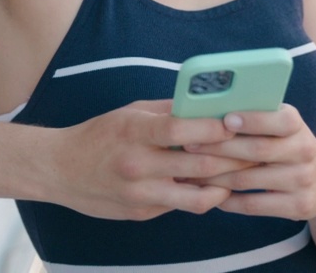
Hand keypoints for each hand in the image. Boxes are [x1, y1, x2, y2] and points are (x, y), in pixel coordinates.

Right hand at [47, 100, 253, 220]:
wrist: (59, 169)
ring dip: (224, 185)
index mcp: (134, 132)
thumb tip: (208, 102)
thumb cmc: (99, 135)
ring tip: (241, 176)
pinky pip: (180, 207)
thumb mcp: (129, 112)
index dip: (214, 127)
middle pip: (199, 165)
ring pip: (197, 197)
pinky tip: (215, 187)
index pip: (182, 129)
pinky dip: (201, 196)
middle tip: (256, 152)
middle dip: (233, 159)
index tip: (238, 122)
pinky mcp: (141, 214)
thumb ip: (168, 110)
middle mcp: (137, 165)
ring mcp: (139, 194)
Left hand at [186, 104, 315, 219]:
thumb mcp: (285, 127)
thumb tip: (209, 110)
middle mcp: (304, 151)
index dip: (253, 119)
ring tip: (189, 171)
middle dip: (219, 147)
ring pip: (248, 180)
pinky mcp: (299, 207)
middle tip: (188, 145)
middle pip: (256, 150)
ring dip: (214, 176)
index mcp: (298, 125)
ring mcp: (303, 181)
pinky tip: (210, 193)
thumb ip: (258, 117)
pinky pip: (253, 205)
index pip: (279, 119)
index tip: (225, 118)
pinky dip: (228, 200)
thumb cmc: (291, 145)